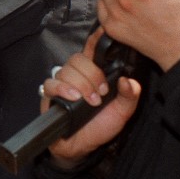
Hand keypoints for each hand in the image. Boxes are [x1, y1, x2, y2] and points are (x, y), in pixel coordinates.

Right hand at [42, 29, 140, 169]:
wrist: (82, 146)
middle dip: (92, 75)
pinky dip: (63, 89)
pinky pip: (52, 83)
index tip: (103, 32)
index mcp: (94, 73)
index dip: (96, 39)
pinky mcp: (49, 94)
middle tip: (101, 93)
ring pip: (67, 70)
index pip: (92, 49)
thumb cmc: (100, 126)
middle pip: (78, 58)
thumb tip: (130, 81)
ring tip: (90, 101)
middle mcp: (77, 75)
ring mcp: (62, 83)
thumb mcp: (122, 111)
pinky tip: (73, 98)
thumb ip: (130, 96)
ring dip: (81, 85)